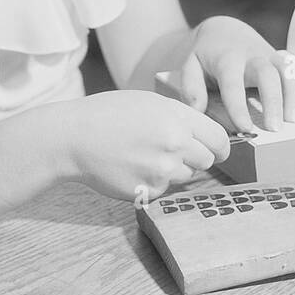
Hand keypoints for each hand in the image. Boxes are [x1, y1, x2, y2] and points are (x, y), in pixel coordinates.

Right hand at [67, 90, 229, 201]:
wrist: (74, 137)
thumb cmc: (109, 114)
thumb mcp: (150, 102)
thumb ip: (180, 117)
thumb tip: (204, 135)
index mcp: (177, 118)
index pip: (219, 139)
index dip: (220, 146)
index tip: (216, 150)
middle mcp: (174, 144)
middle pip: (206, 160)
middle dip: (194, 157)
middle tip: (171, 149)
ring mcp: (161, 171)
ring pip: (185, 176)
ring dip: (173, 170)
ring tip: (144, 155)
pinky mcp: (147, 192)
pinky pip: (163, 189)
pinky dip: (153, 182)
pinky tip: (132, 167)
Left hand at [168, 16, 294, 133]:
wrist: (225, 31)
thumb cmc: (207, 56)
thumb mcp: (191, 65)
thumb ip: (191, 87)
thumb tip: (196, 110)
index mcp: (227, 59)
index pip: (233, 82)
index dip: (238, 105)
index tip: (244, 127)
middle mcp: (252, 56)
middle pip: (267, 73)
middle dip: (272, 100)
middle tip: (274, 128)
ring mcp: (271, 56)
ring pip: (288, 69)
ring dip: (293, 93)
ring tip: (293, 120)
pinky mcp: (284, 60)